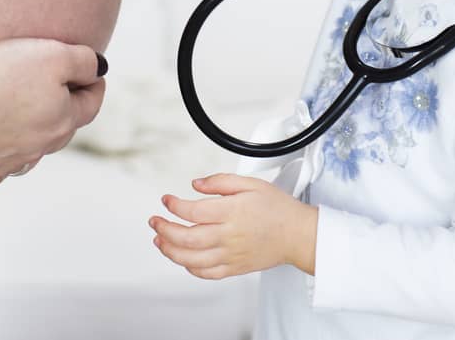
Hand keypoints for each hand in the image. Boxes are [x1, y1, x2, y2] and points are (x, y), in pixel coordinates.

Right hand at [0, 38, 106, 188]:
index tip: (94, 76)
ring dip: (31, 137)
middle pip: (61, 130)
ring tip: (26, 122)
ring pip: (29, 153)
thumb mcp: (52, 54)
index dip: (94, 86)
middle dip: (65, 112)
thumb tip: (99, 69)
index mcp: (61, 121)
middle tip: (62, 96)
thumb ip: (83, 61)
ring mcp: (6, 165)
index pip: (90, 105)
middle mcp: (38, 149)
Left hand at [149, 173, 318, 279]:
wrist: (298, 234)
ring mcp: (231, 254)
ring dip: (170, 250)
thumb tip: (196, 184)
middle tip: (155, 221)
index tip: (167, 200)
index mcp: (231, 212)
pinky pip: (207, 273)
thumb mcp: (251, 183)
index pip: (193, 210)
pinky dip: (190, 267)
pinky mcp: (234, 268)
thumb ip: (220, 181)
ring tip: (160, 241)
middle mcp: (229, 235)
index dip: (174, 205)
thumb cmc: (277, 208)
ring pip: (192, 259)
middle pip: (187, 237)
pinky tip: (183, 258)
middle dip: (164, 229)